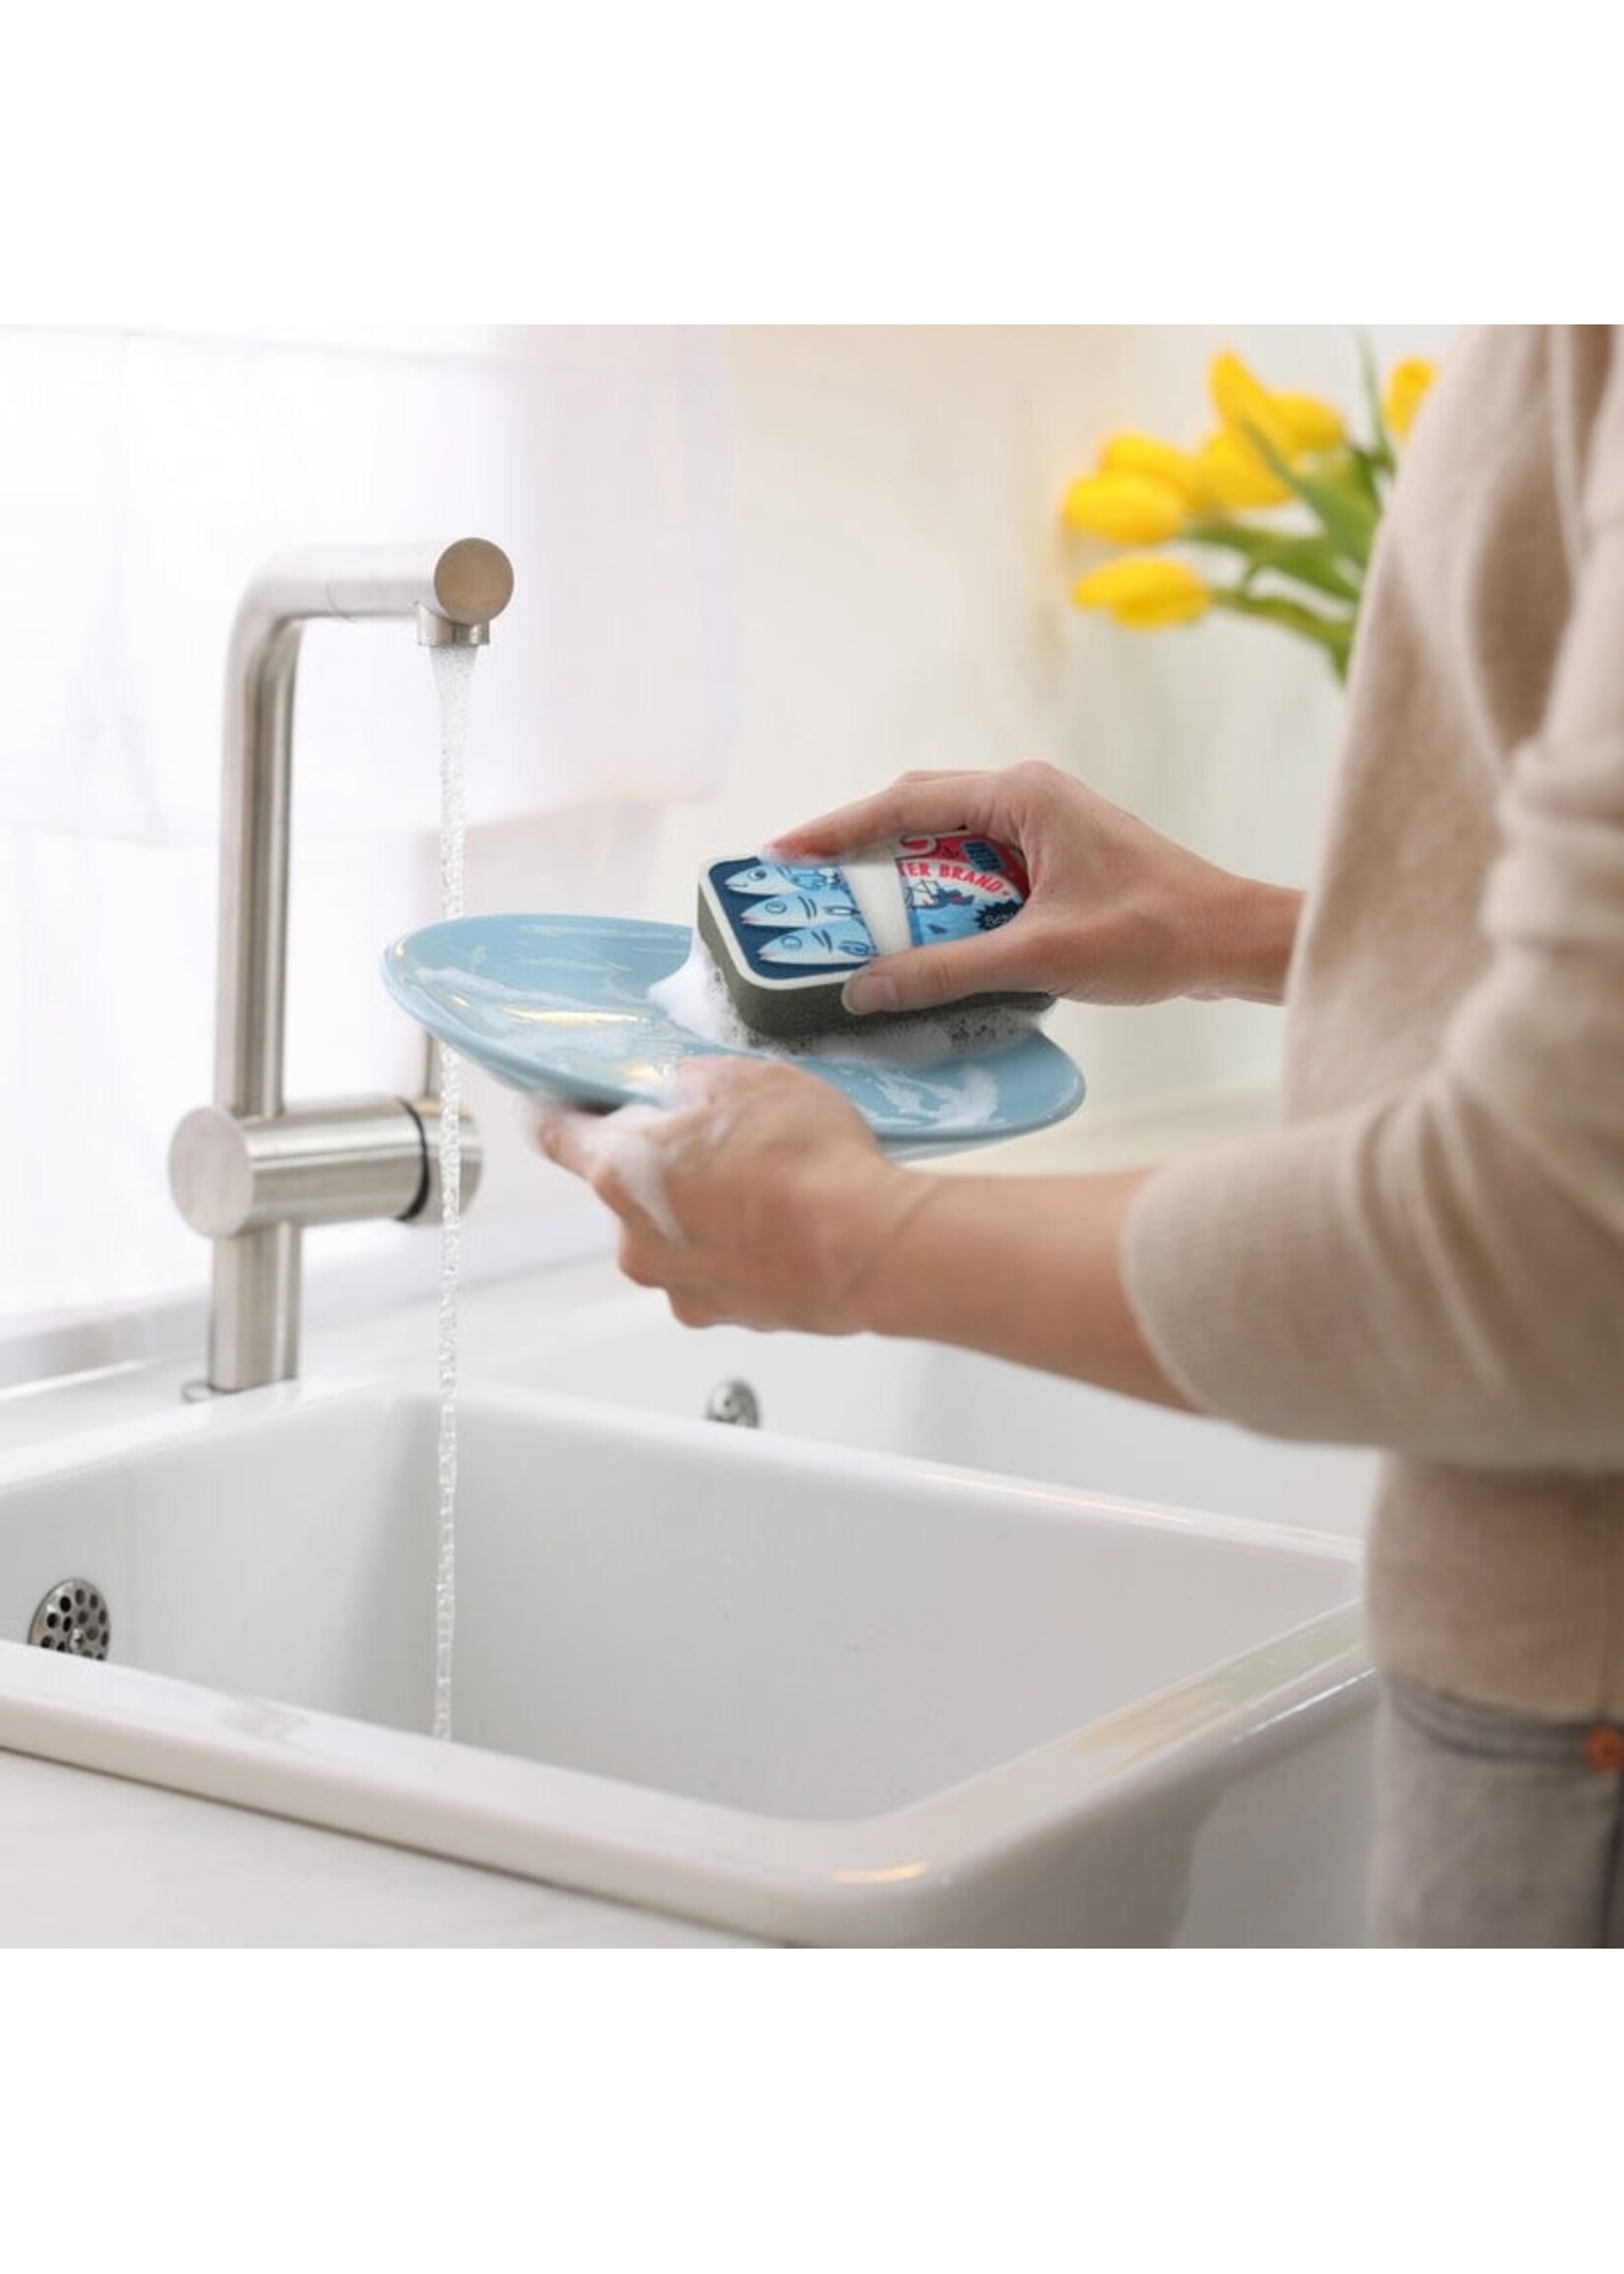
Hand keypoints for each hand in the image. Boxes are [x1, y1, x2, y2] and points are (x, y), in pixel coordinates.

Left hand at [522, 1056, 932, 1332]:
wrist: (870, 1245)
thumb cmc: (806, 1161)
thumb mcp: (746, 1079)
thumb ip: (692, 1082)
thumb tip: (681, 1092)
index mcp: (621, 1171)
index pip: (553, 1135)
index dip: (552, 1112)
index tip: (552, 1105)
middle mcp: (634, 1240)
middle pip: (624, 1187)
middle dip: (661, 1163)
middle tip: (719, 1139)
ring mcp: (676, 1286)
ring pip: (671, 1234)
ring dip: (700, 1210)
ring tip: (766, 1187)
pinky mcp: (720, 1316)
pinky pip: (711, 1271)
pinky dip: (735, 1250)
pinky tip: (781, 1227)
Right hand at [768, 758, 1299, 1015]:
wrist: (1233, 941)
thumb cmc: (1155, 934)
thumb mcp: (1039, 957)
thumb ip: (946, 970)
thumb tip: (865, 988)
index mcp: (1021, 796)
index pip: (904, 803)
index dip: (837, 830)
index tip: (782, 855)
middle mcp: (1026, 797)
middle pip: (917, 815)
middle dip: (858, 855)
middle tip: (802, 895)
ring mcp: (1042, 825)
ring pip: (947, 845)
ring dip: (901, 882)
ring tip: (848, 922)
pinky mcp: (1053, 858)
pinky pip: (977, 870)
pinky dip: (941, 900)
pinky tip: (921, 939)